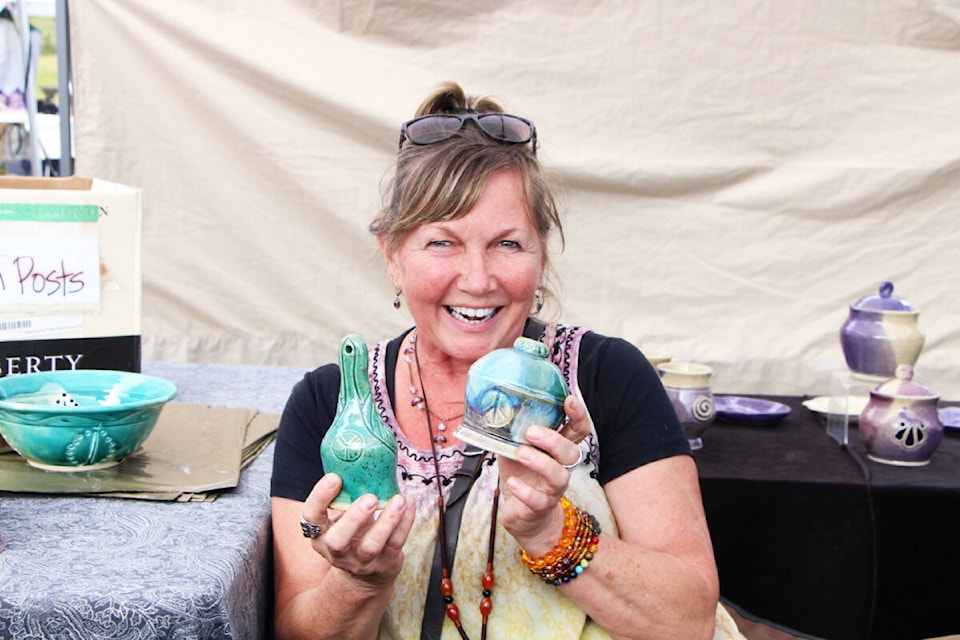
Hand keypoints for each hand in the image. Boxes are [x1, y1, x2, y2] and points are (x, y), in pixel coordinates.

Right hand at [301, 473, 415, 589]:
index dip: (320, 498)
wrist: (365, 574)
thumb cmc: (351, 533)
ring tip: (398, 500)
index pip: (311, 517)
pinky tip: (409, 503)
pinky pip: (395, 543)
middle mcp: (336, 551)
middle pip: (338, 540)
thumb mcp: (340, 518)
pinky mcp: (384, 563)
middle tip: (370, 498)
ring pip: (371, 545)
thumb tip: (361, 457)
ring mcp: (360, 561)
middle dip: (354, 518)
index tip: (334, 478)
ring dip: (386, 521)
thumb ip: (346, 496)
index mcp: (320, 534)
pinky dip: (405, 522)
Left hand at [497, 394, 593, 555]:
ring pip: (560, 476)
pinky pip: (539, 501)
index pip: (578, 430)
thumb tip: (493, 405)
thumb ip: (511, 431)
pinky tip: (513, 483)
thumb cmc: (521, 476)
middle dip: (553, 440)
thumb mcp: (514, 449)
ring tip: (521, 453)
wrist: (523, 515)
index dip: (578, 415)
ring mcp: (552, 489)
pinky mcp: (540, 507)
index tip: (570, 399)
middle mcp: (560, 468)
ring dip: (541, 463)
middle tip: (531, 432)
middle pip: (572, 452)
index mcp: (556, 450)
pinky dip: (525, 491)